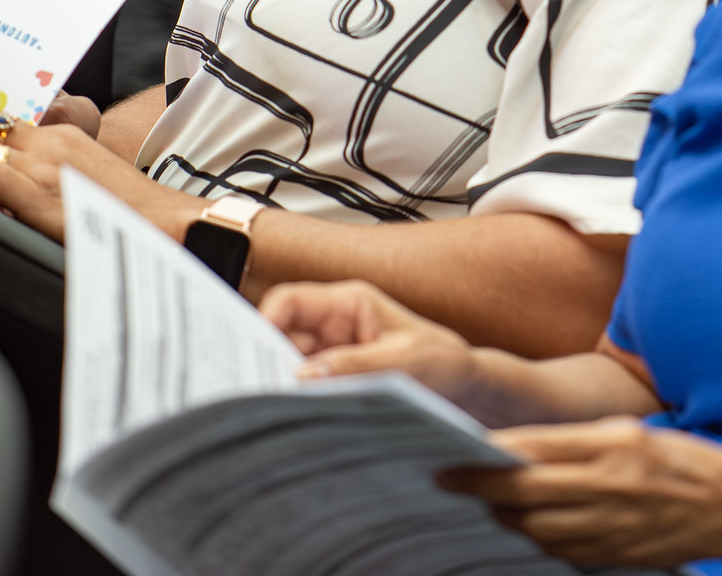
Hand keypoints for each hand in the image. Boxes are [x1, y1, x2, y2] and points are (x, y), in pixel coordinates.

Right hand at [260, 280, 484, 403]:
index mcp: (348, 304)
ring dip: (283, 386)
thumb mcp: (404, 362)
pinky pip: (308, 389)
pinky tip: (294, 420)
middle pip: (282, 335)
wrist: (468, 390)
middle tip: (253, 390)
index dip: (265, 322)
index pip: (290, 301)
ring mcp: (334, 355)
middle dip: (267, 360)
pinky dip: (299, 403)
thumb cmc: (444, 363)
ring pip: (290, 366)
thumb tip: (304, 376)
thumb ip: (355, 366)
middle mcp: (335, 326)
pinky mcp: (338, 382)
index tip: (253, 355)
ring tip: (274, 410)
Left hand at [446, 418, 721, 568]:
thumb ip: (572, 442)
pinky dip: (540, 537)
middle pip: (525, 495)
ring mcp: (612, 528)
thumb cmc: (678, 460)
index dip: (486, 459)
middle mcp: (607, 489)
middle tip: (451, 481)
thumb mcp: (626, 432)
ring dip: (508, 516)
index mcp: (609, 448)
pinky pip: (562, 551)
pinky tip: (532, 523)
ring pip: (537, 528)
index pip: (532, 453)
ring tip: (493, 502)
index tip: (452, 459)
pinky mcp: (616, 557)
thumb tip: (516, 450)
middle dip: (483, 490)